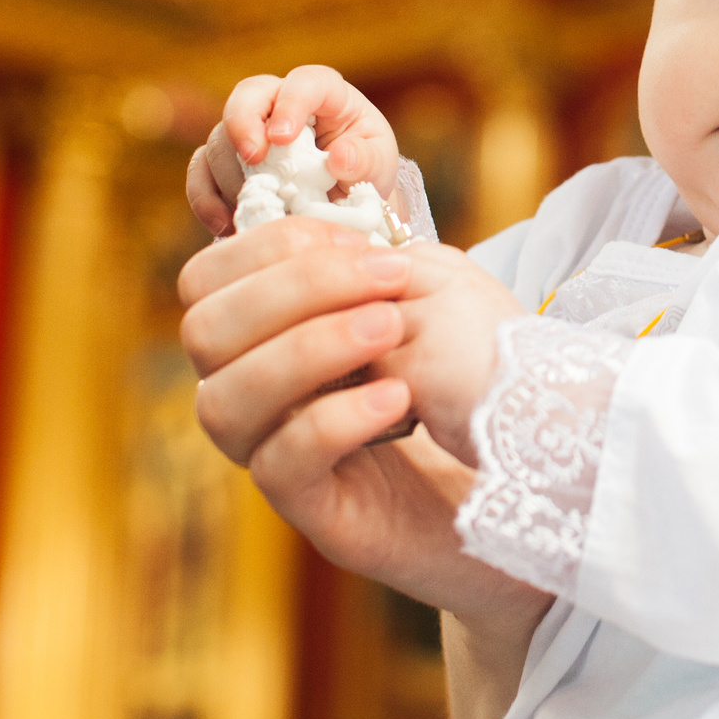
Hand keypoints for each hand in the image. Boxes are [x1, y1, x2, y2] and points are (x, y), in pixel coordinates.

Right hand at [177, 217, 547, 626]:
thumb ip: (373, 259)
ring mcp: (271, 452)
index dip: (268, 247)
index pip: (206, 278)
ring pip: (225, 401)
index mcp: (264, 330)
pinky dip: (334, 420)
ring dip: (308, 349)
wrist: (513, 475)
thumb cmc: (460, 375)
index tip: (361, 242)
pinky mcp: (311, 507)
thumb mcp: (422, 299)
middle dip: (293, 290)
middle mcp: (251, 389)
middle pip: (205, 333)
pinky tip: (396, 397)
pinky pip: (281, 464)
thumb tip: (347, 211)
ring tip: (391, 329)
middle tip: (388, 280)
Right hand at [186, 66, 404, 236]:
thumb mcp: (379, 165)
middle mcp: (279, 104)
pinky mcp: (225, 162)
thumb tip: (340, 158)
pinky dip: (206, 198)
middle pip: (247, 96)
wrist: (345, 201)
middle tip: (254, 160)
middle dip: (243, 126)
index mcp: (324, 94)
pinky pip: (200, 171)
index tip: (283, 136)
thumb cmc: (365, 169)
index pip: (304, 82)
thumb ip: (365, 160)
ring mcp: (248, 131)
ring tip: (257, 206)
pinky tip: (224, 224)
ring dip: (232, 174)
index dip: (290, 103)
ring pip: (220, 138)